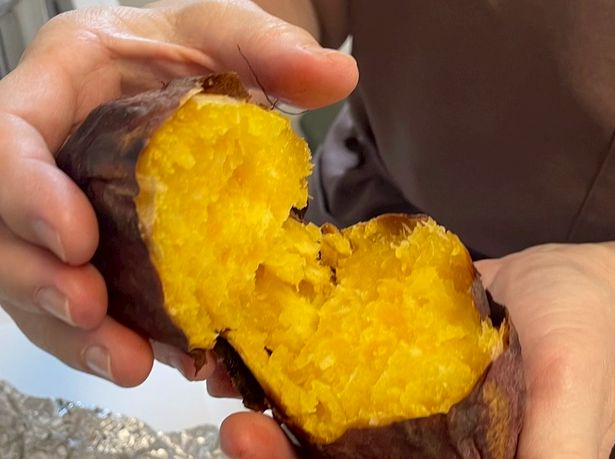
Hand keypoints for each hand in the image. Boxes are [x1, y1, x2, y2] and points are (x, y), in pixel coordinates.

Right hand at [0, 0, 355, 386]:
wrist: (201, 74)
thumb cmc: (198, 47)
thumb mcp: (232, 31)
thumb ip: (273, 49)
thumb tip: (337, 73)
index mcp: (63, 83)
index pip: (9, 136)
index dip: (24, 192)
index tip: (77, 240)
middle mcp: (51, 151)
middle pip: (6, 226)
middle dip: (41, 281)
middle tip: (95, 314)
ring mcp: (69, 205)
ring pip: (38, 279)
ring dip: (76, 333)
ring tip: (132, 362)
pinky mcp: (102, 247)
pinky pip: (90, 300)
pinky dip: (121, 337)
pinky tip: (168, 357)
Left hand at [216, 243, 614, 457]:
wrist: (568, 279)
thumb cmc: (584, 331)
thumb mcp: (577, 389)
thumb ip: (557, 447)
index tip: (276, 458)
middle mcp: (431, 457)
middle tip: (238, 432)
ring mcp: (407, 420)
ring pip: (334, 440)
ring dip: (283, 426)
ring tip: (236, 399)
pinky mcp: (392, 376)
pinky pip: (341, 388)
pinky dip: (303, 380)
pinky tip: (266, 362)